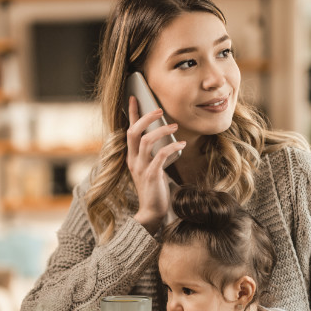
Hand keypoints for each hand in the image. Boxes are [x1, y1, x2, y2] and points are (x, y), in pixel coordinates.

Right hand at [126, 96, 185, 233]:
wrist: (152, 212)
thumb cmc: (155, 190)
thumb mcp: (152, 169)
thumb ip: (154, 155)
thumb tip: (165, 138)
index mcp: (132, 158)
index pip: (129, 131)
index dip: (131, 114)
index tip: (134, 98)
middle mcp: (133, 161)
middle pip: (133, 132)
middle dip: (145, 117)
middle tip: (159, 109)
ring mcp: (141, 168)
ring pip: (146, 141)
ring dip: (161, 130)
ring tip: (175, 125)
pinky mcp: (151, 175)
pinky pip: (159, 156)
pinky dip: (172, 147)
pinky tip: (181, 144)